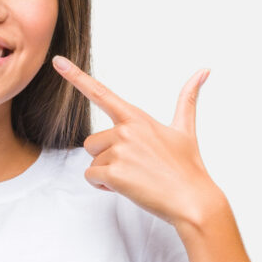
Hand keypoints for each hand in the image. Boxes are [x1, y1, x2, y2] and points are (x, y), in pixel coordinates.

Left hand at [52, 58, 223, 232]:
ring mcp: (120, 151)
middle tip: (136, 168)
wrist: (193, 199)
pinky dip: (105, 186)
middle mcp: (126, 131)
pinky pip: (92, 178)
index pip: (101, 93)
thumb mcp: (185, 130)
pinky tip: (129, 188)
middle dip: (108, 158)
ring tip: (136, 178)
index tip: (58, 62)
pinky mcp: (114, 173)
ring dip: (108, 173)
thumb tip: (203, 71)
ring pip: (93, 162)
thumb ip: (188, 99)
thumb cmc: (188, 168)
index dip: (77, 76)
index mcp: (138, 118)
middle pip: (93, 142)